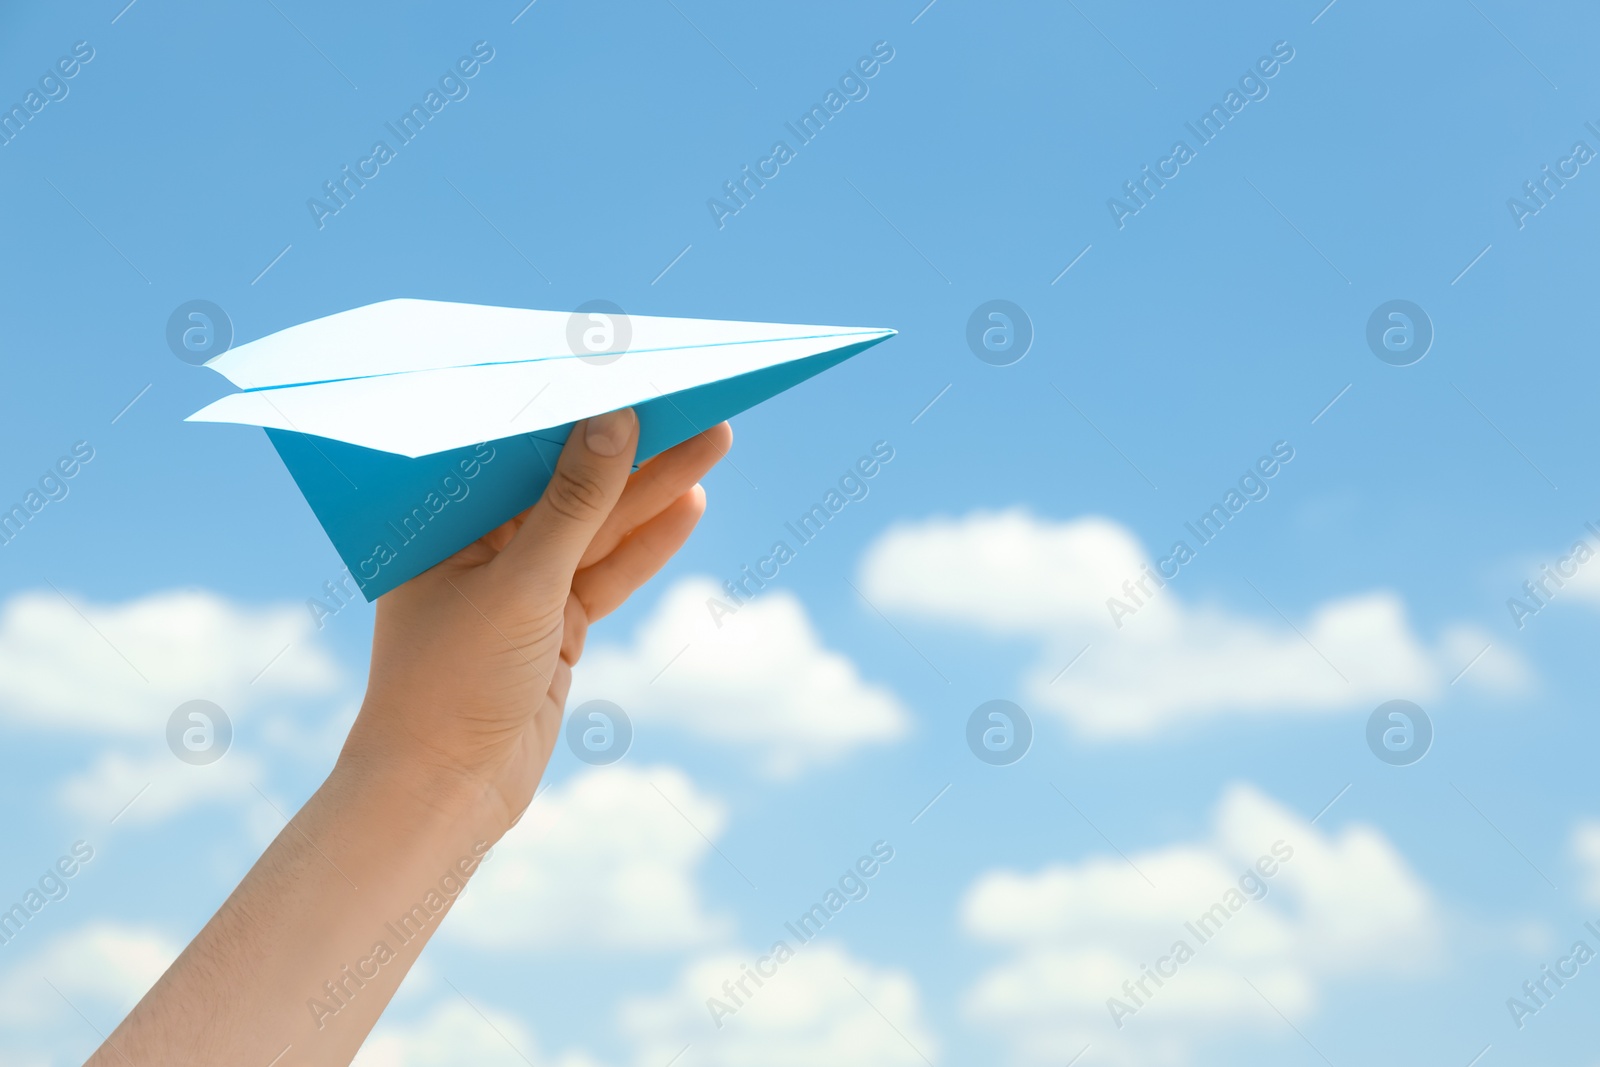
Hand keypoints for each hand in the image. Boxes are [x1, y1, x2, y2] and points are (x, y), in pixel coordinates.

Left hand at [343, 409, 732, 835]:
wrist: (446, 795)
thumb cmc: (453, 683)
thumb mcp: (523, 583)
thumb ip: (576, 503)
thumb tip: (615, 420)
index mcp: (444, 518)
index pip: (519, 445)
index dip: (580, 408)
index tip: (639, 371)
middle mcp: (479, 543)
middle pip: (570, 481)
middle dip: (635, 446)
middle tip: (700, 400)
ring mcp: (519, 584)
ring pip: (598, 526)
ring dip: (654, 489)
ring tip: (715, 440)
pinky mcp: (552, 624)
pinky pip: (607, 572)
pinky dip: (647, 545)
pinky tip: (691, 505)